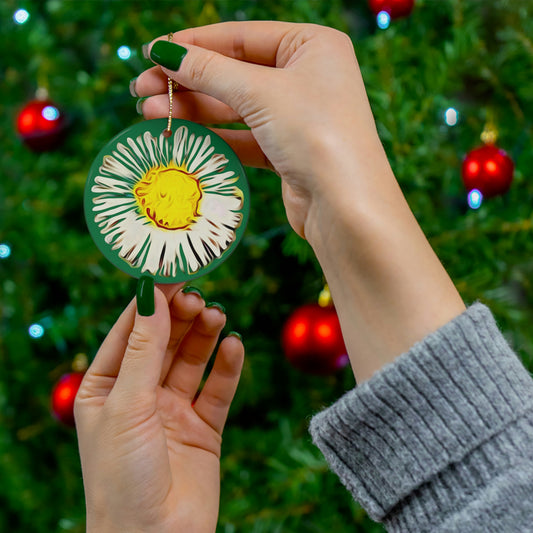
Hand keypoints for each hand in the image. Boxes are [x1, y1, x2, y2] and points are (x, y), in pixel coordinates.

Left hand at [74, 284, 243, 532]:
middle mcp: (140, 394)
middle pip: (164, 341)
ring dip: (205, 336)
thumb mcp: (127, 404)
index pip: (130, 331)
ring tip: (217, 316)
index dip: (150, 301)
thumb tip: (153, 296)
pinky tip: (234, 347)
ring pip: (192, 360)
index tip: (172, 273)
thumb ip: (144, 349)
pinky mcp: (203, 427)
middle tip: (199, 297)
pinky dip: (228, 366)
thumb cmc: (122, 476)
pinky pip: (218, 389)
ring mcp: (173, 410)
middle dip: (181, 317)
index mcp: (106, 387)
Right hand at [134, 21, 464, 382]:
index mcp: (312, 46)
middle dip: (187, 81)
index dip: (194, 44)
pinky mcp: (288, 151)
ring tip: (150, 112)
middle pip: (234, 73)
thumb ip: (209, 71)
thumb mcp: (260, 93)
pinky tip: (180, 134)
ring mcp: (298, 116)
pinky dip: (214, 135)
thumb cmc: (316, 134)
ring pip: (235, 107)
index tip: (152, 53)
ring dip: (193, 109)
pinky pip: (244, 136)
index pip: (241, 36)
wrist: (346, 207)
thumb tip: (163, 52)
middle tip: (141, 89)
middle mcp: (307, 77)